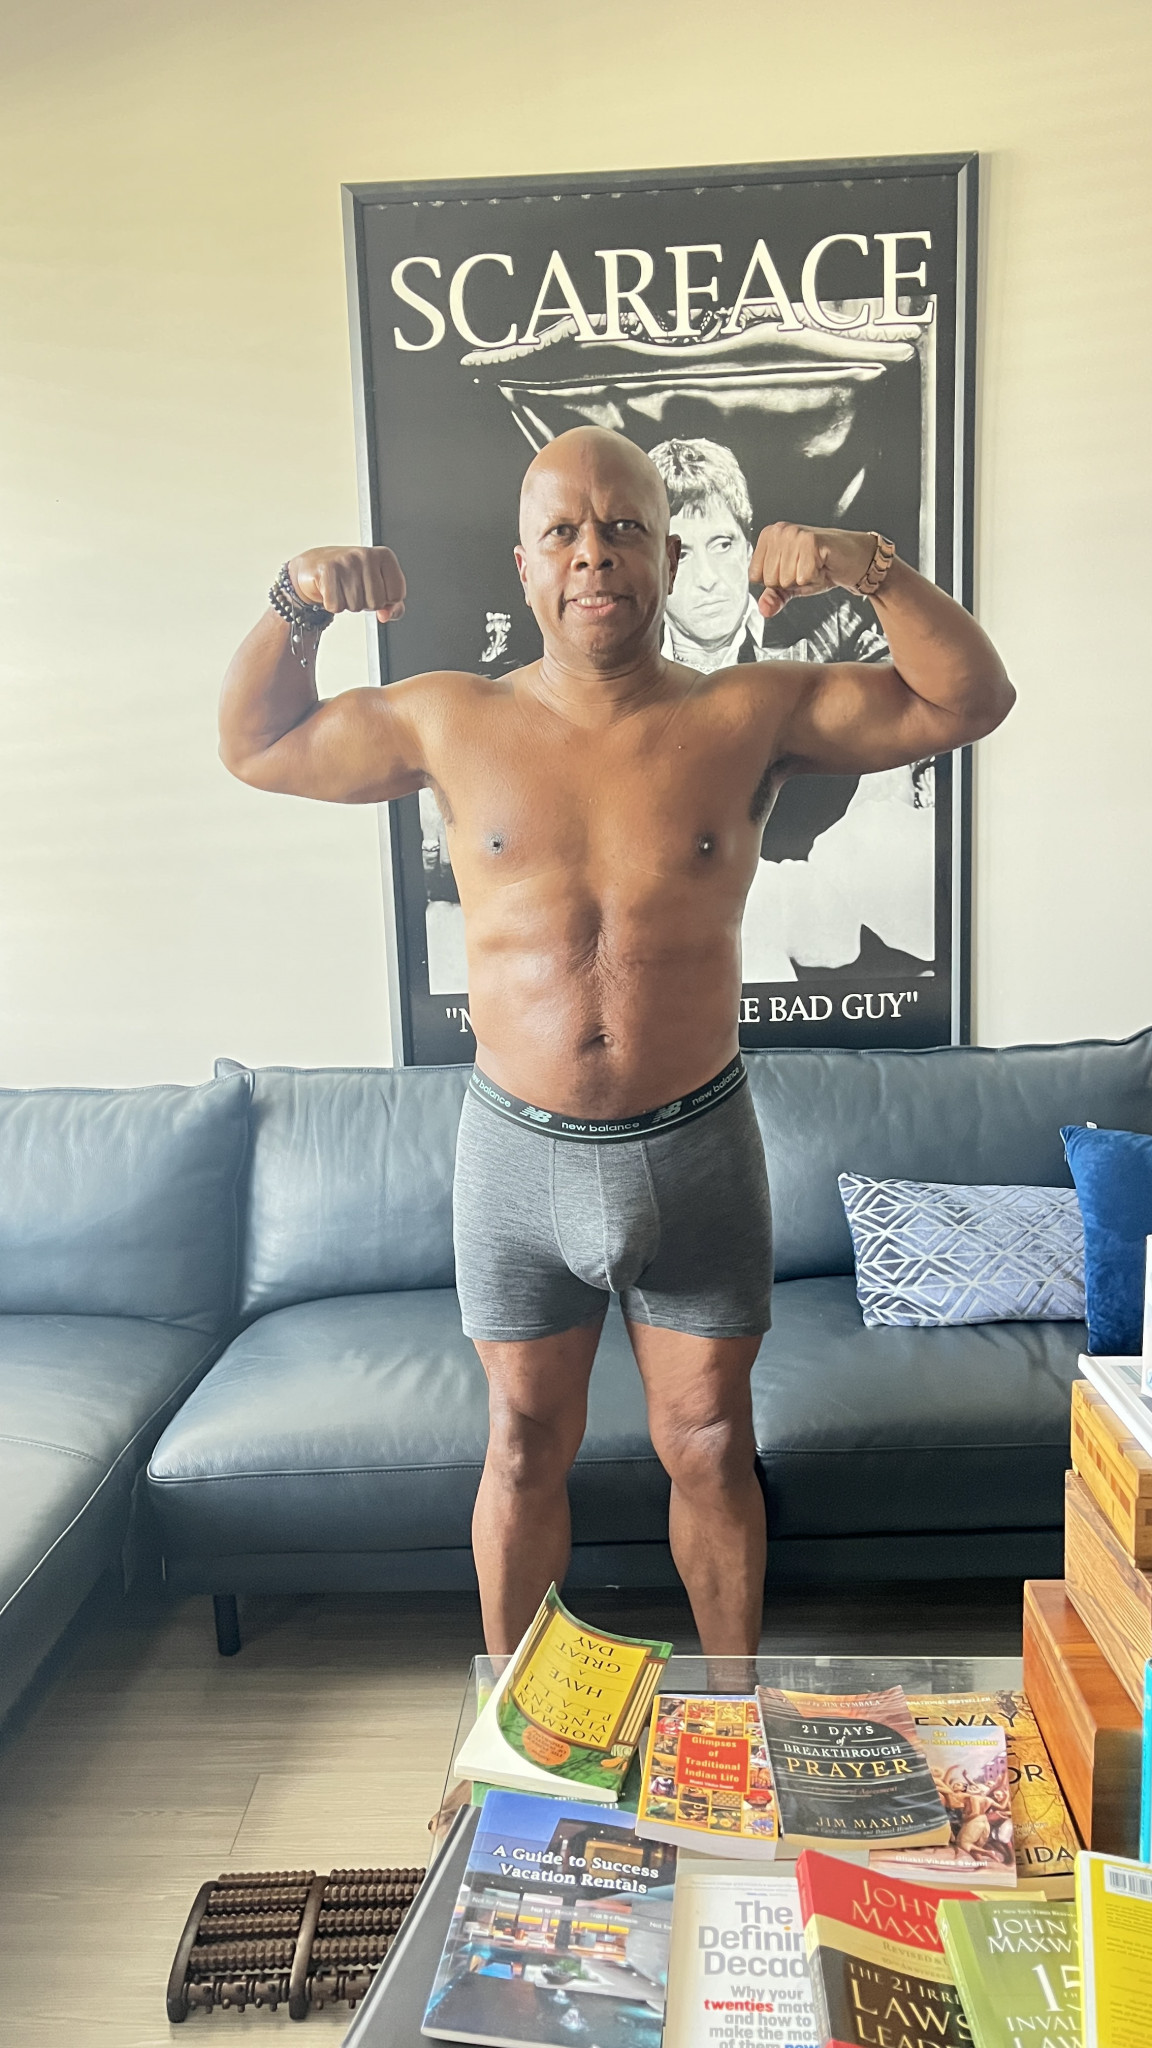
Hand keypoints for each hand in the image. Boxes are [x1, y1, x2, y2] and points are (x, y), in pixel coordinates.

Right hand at [287, 545, 405, 622]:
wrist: (315, 566)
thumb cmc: (350, 576)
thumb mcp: (378, 588)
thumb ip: (392, 606)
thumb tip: (386, 616)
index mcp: (385, 555)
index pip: (397, 595)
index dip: (385, 600)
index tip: (372, 588)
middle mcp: (366, 554)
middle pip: (377, 603)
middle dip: (365, 603)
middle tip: (354, 589)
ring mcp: (346, 561)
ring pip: (356, 606)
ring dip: (348, 604)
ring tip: (342, 588)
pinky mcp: (327, 570)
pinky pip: (336, 606)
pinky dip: (333, 604)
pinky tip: (331, 590)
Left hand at [748, 523, 875, 617]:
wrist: (853, 560)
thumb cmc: (822, 566)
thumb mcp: (792, 584)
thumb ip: (774, 597)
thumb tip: (763, 609)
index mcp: (768, 537)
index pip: (755, 576)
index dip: (777, 582)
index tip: (793, 570)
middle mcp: (779, 531)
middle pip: (770, 579)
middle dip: (791, 581)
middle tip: (806, 568)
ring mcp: (794, 534)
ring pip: (785, 579)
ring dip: (805, 579)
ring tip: (815, 566)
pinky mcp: (810, 540)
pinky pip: (803, 577)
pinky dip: (815, 577)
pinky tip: (822, 565)